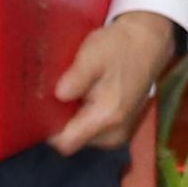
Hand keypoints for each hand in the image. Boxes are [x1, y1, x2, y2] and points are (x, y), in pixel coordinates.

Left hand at [45, 10, 179, 158]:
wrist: (148, 44)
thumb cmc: (118, 47)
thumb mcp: (94, 54)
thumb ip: (77, 77)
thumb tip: (57, 95)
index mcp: (107, 117)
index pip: (66, 142)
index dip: (48, 128)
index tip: (39, 107)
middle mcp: (114, 134)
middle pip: (72, 140)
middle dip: (60, 120)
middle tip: (55, 93)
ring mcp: (119, 135)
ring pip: (81, 136)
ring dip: (72, 118)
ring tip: (70, 91)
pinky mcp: (120, 130)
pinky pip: (92, 131)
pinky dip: (84, 117)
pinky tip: (85, 95)